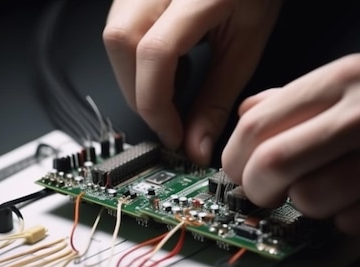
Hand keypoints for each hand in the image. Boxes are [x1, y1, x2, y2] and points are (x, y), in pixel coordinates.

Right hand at [103, 0, 283, 165]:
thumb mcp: (246, 48)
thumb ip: (217, 99)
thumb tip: (195, 146)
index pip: (155, 51)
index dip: (157, 104)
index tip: (172, 135)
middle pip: (120, 42)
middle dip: (140, 94)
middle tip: (169, 120)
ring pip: (114, 36)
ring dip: (138, 77)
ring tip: (176, 85)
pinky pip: (120, 26)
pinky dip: (139, 58)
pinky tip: (171, 63)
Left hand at [221, 24, 359, 234]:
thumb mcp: (358, 70)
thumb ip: (298, 94)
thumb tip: (249, 113)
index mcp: (343, 79)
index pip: (259, 124)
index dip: (234, 156)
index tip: (234, 169)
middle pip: (273, 165)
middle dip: (253, 188)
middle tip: (259, 192)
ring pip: (309, 200)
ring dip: (301, 203)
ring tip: (317, 189)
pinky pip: (349, 223)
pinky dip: (340, 218)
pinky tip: (353, 199)